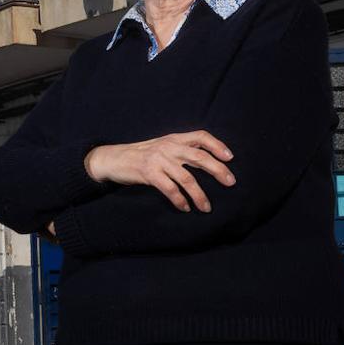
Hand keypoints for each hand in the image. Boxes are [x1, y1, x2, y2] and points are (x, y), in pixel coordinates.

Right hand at [83, 131, 235, 211]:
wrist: (113, 159)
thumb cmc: (140, 156)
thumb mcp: (161, 147)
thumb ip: (180, 151)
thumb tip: (207, 162)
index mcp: (174, 139)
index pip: (201, 136)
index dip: (217, 145)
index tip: (230, 158)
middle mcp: (169, 147)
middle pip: (200, 157)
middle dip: (218, 170)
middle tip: (230, 183)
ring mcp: (159, 160)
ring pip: (187, 178)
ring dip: (200, 195)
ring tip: (206, 207)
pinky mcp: (149, 173)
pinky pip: (170, 189)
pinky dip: (180, 200)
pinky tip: (185, 208)